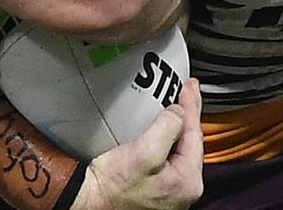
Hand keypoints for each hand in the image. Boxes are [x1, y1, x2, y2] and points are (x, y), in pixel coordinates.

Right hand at [71, 78, 203, 209]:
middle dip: (188, 114)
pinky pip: (166, 156)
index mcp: (187, 181)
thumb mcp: (145, 152)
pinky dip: (166, 138)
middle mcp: (183, 189)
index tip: (190, 85)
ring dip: (177, 125)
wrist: (88, 203)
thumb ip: (168, 128)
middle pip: (189, 142)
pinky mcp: (154, 188)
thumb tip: (179, 112)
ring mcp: (169, 191)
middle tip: (187, 89)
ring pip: (178, 149)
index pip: (195, 134)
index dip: (192, 106)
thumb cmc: (112, 187)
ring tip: (178, 104)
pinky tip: (162, 129)